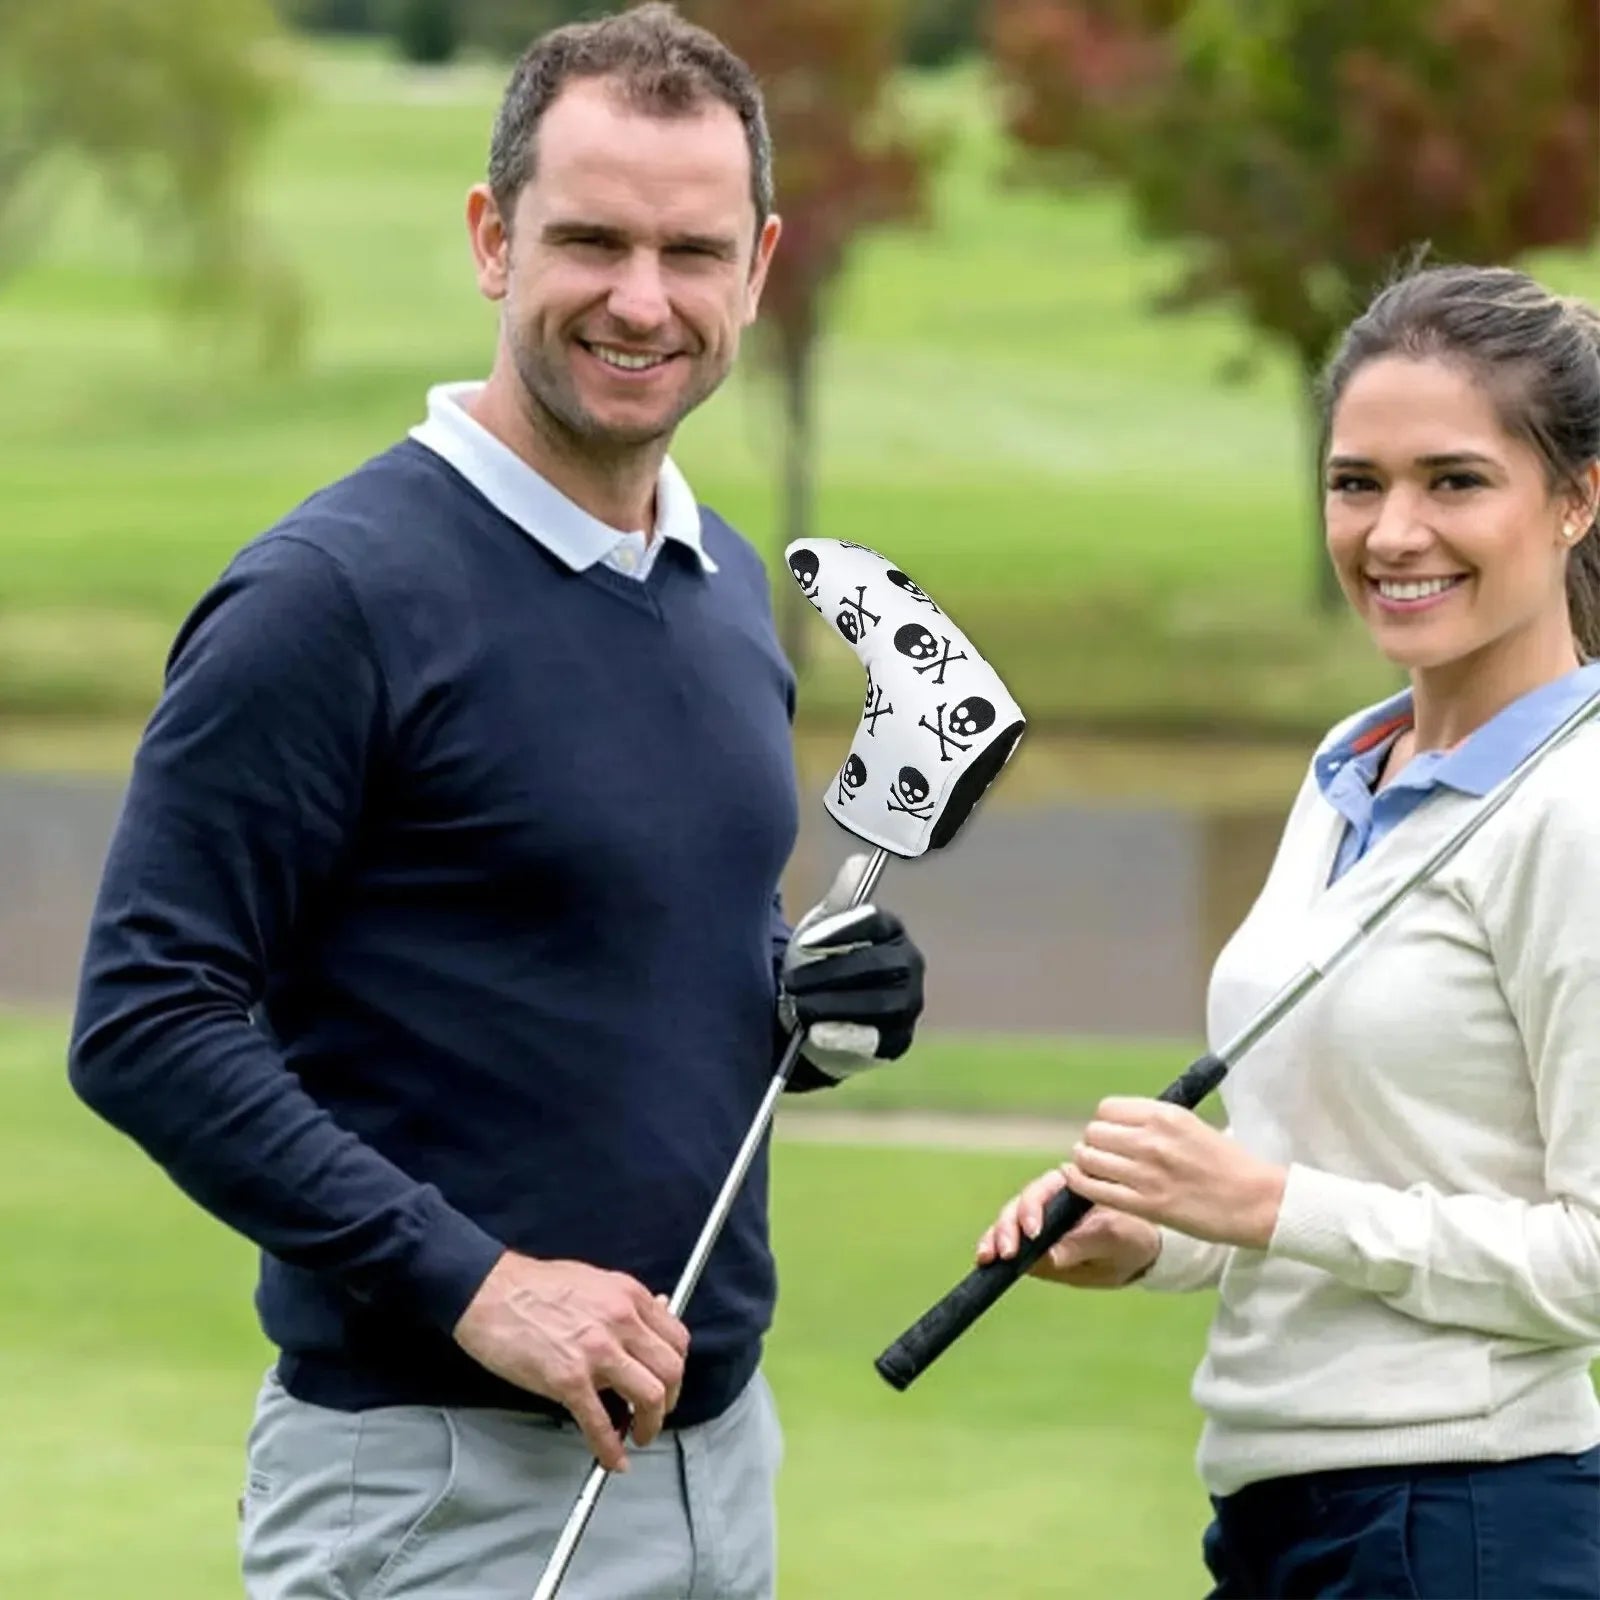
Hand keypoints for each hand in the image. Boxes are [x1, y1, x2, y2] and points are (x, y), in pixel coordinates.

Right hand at [452, 1252, 688, 1471]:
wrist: (489, 1290)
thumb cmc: (535, 1285)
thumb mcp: (594, 1281)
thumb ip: (626, 1304)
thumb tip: (657, 1315)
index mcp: (629, 1295)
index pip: (677, 1339)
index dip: (676, 1368)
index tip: (667, 1382)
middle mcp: (621, 1321)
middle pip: (671, 1371)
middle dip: (670, 1401)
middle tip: (655, 1414)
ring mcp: (597, 1351)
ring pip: (650, 1397)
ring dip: (650, 1426)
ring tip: (639, 1435)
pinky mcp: (567, 1379)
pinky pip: (601, 1423)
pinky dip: (610, 1449)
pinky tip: (612, 1459)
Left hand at [781, 853, 925, 1074]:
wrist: (813, 1018)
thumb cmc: (820, 965)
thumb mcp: (822, 931)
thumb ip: (838, 901)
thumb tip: (858, 860)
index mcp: (892, 931)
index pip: (875, 921)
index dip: (840, 929)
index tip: (804, 941)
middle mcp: (909, 965)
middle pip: (874, 965)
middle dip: (829, 973)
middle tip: (789, 982)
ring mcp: (908, 1005)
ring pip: (876, 1004)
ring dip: (832, 1005)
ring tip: (797, 1006)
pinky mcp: (897, 1041)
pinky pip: (876, 1040)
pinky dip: (845, 1036)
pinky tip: (816, 1033)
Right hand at [976, 1165, 1159, 1287]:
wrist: (1137, 1254)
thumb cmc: (1131, 1239)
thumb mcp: (1115, 1243)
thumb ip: (1082, 1245)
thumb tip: (1049, 1256)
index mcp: (1071, 1187)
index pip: (1043, 1191)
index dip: (1032, 1209)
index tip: (1032, 1232)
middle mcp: (1049, 1198)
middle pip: (1018, 1204)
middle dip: (1008, 1227)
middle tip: (1007, 1252)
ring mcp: (1036, 1218)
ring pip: (1007, 1219)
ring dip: (995, 1237)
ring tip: (987, 1257)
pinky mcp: (1029, 1239)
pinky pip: (1007, 1237)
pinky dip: (994, 1246)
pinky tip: (985, 1260)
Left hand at [1064, 1097, 1286, 1249]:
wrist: (1256, 1201)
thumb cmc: (1228, 1164)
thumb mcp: (1191, 1126)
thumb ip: (1154, 1122)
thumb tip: (1118, 1123)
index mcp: (1165, 1115)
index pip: (1108, 1109)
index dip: (1105, 1122)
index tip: (1112, 1133)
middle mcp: (1151, 1139)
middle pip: (1094, 1132)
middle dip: (1094, 1142)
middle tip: (1103, 1154)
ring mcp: (1146, 1172)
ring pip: (1088, 1158)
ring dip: (1085, 1163)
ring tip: (1093, 1168)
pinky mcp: (1145, 1204)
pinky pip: (1094, 1188)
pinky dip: (1080, 1183)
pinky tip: (1081, 1181)